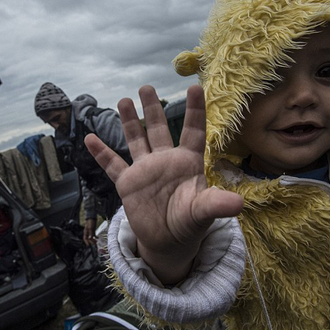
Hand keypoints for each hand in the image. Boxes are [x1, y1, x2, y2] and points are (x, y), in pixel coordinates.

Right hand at [85, 85, 242, 283]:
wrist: (168, 242)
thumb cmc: (190, 224)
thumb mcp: (203, 213)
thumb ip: (216, 204)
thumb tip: (239, 204)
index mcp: (187, 163)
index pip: (193, 132)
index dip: (194, 111)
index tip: (194, 88)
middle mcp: (165, 161)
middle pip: (159, 129)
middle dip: (153, 108)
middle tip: (146, 86)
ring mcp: (145, 171)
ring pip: (136, 140)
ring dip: (130, 122)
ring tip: (124, 100)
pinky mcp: (128, 184)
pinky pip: (112, 165)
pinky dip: (101, 153)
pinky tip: (89, 138)